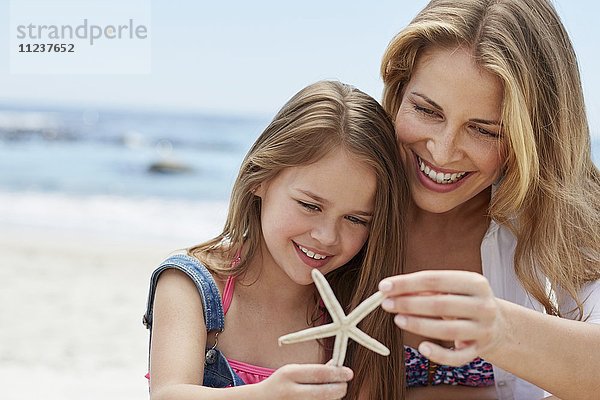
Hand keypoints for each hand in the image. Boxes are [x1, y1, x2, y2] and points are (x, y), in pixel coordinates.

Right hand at [257, 363, 352, 399]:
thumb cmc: (280, 384)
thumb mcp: (293, 371)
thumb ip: (315, 369)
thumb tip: (339, 365)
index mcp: (289, 374)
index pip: (320, 373)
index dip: (338, 373)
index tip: (349, 373)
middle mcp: (291, 392)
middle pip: (325, 392)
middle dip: (340, 388)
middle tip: (344, 384)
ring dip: (333, 397)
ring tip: (330, 391)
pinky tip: (322, 398)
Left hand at [379, 270, 505, 365]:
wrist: (499, 324)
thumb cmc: (465, 301)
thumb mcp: (451, 288)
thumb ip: (425, 288)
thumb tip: (392, 290)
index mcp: (474, 282)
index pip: (435, 279)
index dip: (407, 283)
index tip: (384, 286)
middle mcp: (483, 306)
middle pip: (440, 305)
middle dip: (409, 304)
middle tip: (386, 304)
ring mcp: (483, 330)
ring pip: (447, 331)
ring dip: (418, 325)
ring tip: (398, 319)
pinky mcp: (479, 350)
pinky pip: (458, 357)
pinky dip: (439, 355)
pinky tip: (422, 347)